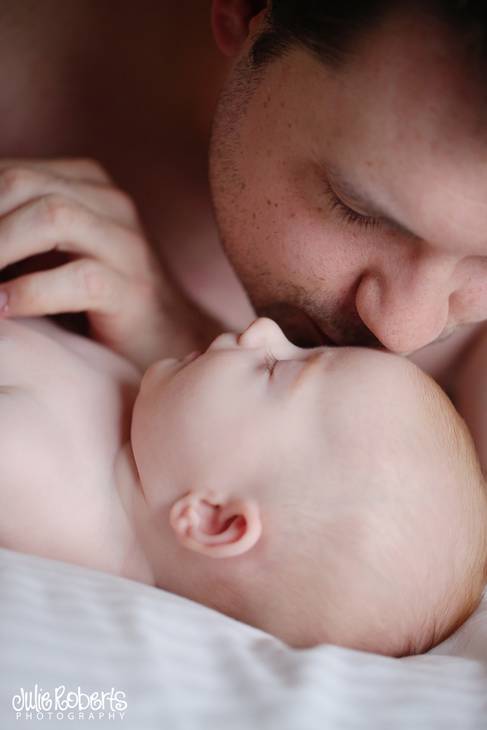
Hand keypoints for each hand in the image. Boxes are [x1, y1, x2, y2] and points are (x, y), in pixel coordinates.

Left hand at [0, 158, 218, 368]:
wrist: (168, 337)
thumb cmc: (98, 298)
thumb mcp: (54, 251)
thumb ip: (16, 232)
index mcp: (88, 184)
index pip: (10, 171)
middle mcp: (111, 203)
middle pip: (24, 183)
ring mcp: (128, 245)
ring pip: (53, 216)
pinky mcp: (134, 290)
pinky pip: (79, 278)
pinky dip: (29, 292)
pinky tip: (2, 309)